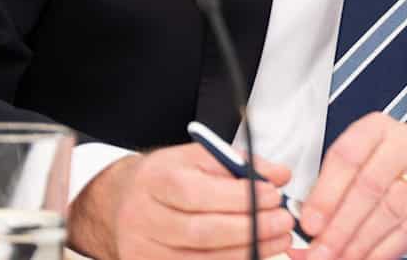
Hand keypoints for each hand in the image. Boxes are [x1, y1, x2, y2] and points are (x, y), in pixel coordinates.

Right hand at [68, 143, 294, 259]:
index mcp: (157, 181)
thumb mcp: (200, 156)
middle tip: (284, 222)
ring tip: (279, 240)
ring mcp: (143, 251)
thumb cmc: (169, 176)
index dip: (240, 197)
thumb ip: (242, 164)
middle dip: (250, 228)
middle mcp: (144, 218)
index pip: (198, 194)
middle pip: (201, 232)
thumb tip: (281, 176)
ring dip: (247, 251)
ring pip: (200, 259)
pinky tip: (255, 255)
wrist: (122, 200)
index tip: (274, 194)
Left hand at [297, 114, 406, 259]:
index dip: (325, 193)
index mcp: (379, 129)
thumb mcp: (365, 181)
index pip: (348, 154)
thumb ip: (336, 199)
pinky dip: (387, 248)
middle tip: (322, 251)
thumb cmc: (399, 187)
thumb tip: (309, 228)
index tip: (310, 224)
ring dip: (361, 241)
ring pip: (390, 207)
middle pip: (368, 183)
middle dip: (340, 225)